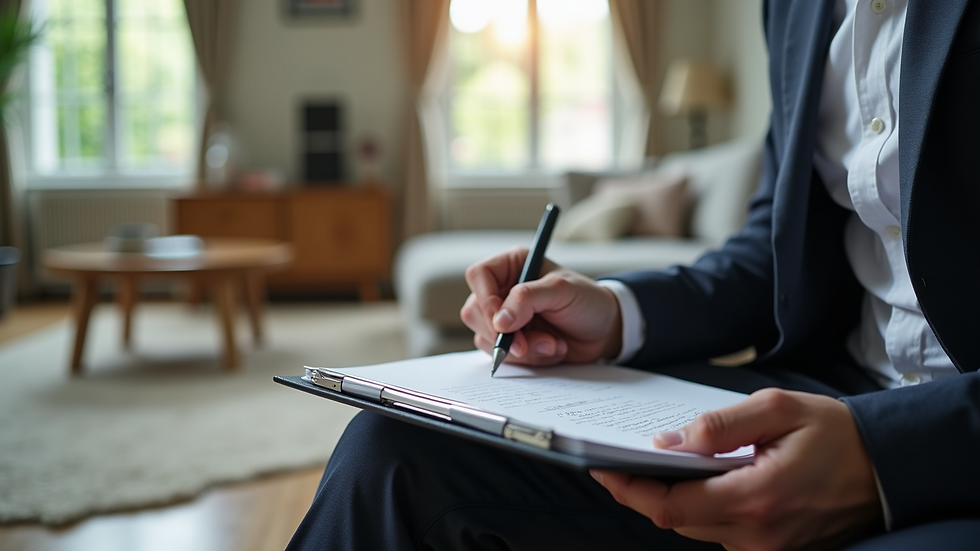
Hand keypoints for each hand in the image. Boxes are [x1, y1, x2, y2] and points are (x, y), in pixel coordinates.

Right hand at [460, 247, 622, 365]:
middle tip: (529, 343)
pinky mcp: (510, 341)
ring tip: (552, 344)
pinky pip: (502, 355)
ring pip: (485, 338)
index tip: (503, 324)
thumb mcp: (562, 291)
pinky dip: (529, 358)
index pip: (479, 276)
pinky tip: (551, 350)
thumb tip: (499, 321)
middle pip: (475, 311)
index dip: (485, 300)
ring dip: (521, 349)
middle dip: (504, 334)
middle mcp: (502, 290)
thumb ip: (528, 299)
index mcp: (512, 266)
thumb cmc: (587, 301)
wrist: (604, 331)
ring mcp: (504, 318)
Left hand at [591, 389, 882, 550]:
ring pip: (694, 529)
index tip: (600, 466)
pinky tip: (688, 482)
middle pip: (675, 521)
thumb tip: (670, 441)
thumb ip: (721, 425)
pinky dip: (696, 508)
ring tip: (645, 468)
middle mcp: (758, 534)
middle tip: (613, 462)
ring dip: (667, 501)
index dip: (629, 488)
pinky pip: (719, 532)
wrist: (889, 468)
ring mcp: (767, 547)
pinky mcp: (774, 548)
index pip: (671, 505)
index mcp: (756, 498)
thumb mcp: (778, 409)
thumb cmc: (835, 433)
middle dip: (639, 492)